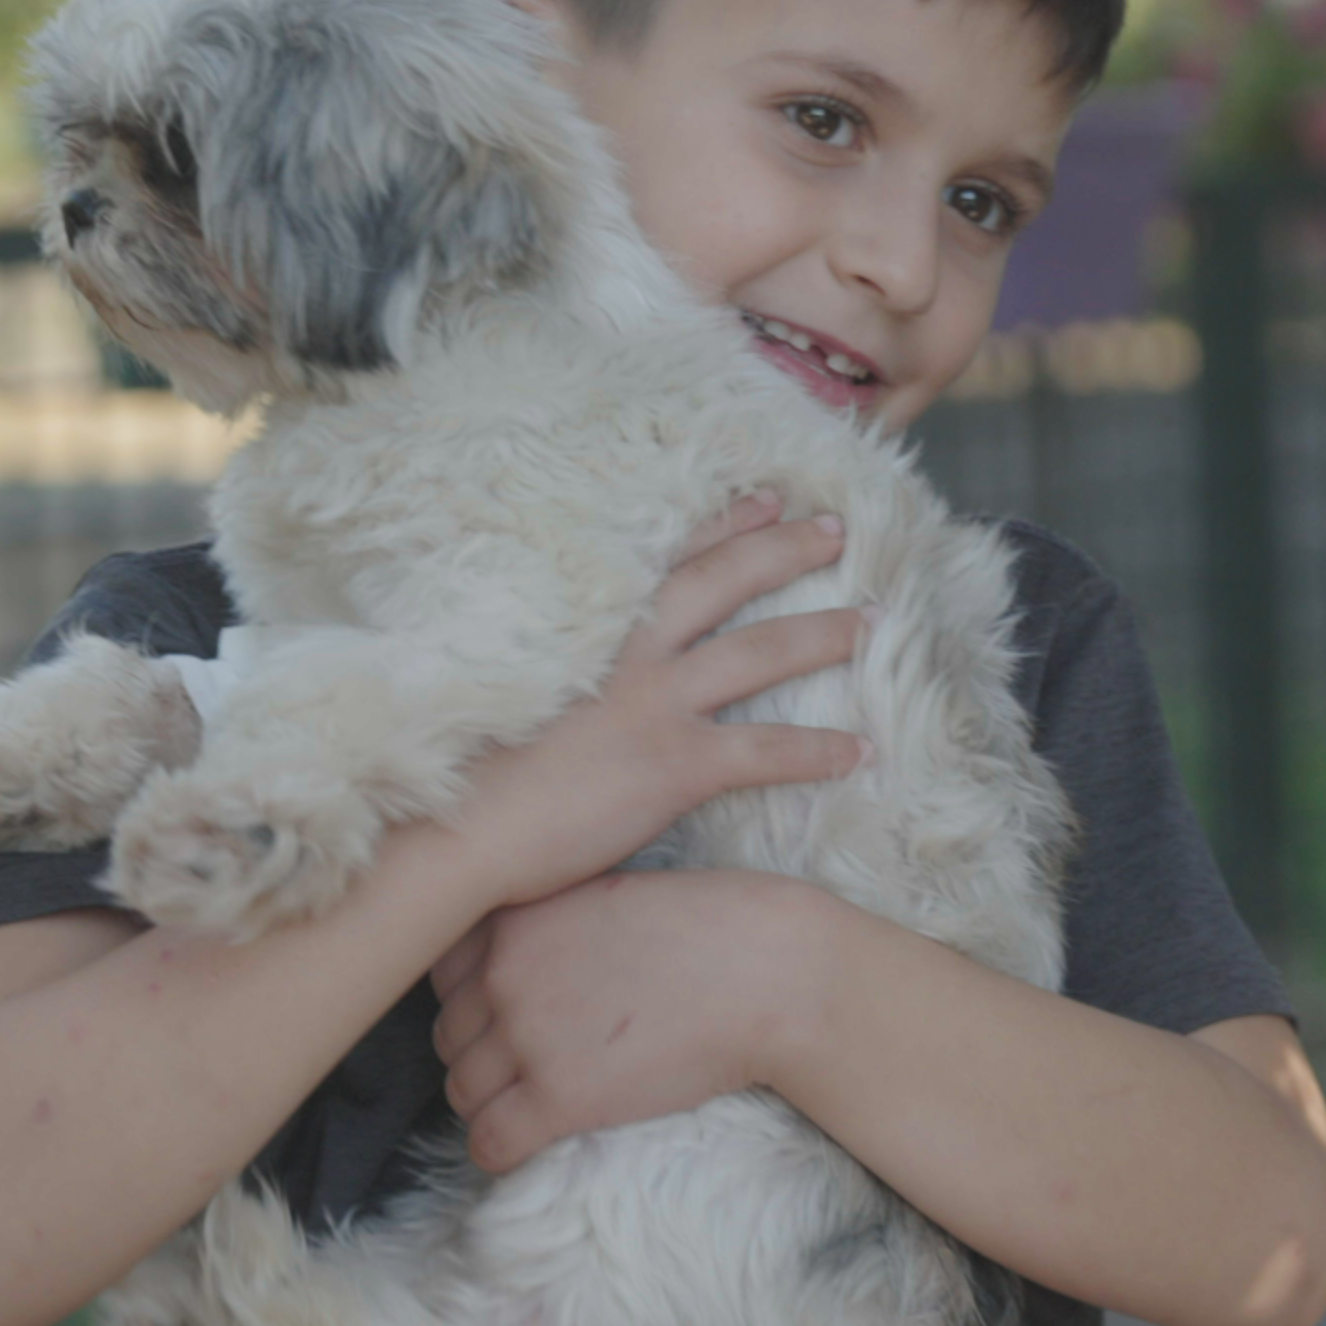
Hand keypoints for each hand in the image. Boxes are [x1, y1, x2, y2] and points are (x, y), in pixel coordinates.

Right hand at [423, 495, 866, 913]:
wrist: (455, 828)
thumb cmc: (472, 769)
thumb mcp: (513, 687)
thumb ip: (561, 666)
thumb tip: (585, 663)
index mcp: (590, 631)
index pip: (667, 559)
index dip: (723, 524)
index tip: (765, 496)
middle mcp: (629, 656)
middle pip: (723, 584)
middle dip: (784, 550)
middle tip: (836, 531)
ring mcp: (655, 707)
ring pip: (758, 655)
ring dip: (820, 635)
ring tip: (870, 623)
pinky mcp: (673, 766)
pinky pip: (765, 752)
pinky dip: (818, 750)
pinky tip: (861, 751)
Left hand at [430, 868, 832, 1171]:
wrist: (767, 973)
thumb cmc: (707, 929)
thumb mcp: (606, 896)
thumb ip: (549, 926)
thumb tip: (520, 968)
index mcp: (514, 920)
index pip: (442, 973)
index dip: (473, 999)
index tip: (506, 1014)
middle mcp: (503, 975)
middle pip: (449, 1037)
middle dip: (481, 1055)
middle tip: (530, 1065)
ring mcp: (526, 1038)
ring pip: (461, 1093)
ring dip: (490, 1104)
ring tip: (534, 1104)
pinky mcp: (558, 1098)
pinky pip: (490, 1142)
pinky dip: (500, 1150)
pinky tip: (530, 1143)